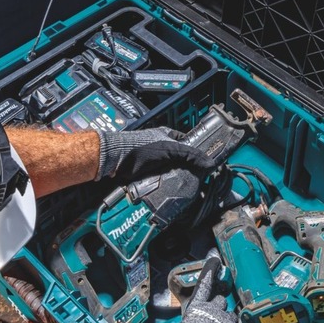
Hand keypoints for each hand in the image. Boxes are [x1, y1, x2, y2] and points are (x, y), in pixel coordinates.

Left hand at [97, 127, 215, 180]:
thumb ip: (190, 155)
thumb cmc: (139, 148)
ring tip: (179, 183)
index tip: (202, 161)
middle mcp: (159, 146)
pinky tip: (166, 187)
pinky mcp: (144, 171)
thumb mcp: (170, 149)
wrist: (115, 159)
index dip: (195, 151)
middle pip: (178, 158)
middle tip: (193, 175)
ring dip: (172, 177)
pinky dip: (161, 183)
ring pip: (168, 170)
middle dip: (184, 167)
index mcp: (167, 135)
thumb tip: (208, 162)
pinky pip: (158, 178)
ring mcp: (151, 160)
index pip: (187, 142)